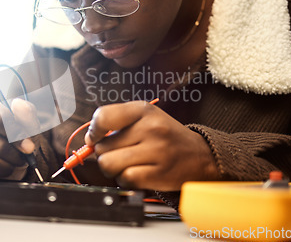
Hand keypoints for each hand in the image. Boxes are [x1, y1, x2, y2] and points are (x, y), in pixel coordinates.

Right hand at [0, 98, 39, 181]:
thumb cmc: (13, 136)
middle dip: (15, 156)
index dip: (17, 136)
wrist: (2, 155)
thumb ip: (26, 115)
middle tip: (21, 159)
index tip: (28, 147)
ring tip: (9, 166)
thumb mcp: (25, 123)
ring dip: (5, 168)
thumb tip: (20, 115)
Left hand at [84, 101, 218, 190]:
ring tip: (127, 163)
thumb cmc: (166, 136)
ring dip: (113, 168)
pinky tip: (138, 173)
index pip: (103, 117)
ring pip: (109, 164)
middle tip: (121, 152)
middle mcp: (150, 128)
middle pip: (102, 147)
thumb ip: (116, 122)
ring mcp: (156, 151)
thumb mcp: (145, 117)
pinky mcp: (159, 173)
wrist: (201, 155)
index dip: (93, 131)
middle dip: (105, 153)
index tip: (95, 138)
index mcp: (144, 110)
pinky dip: (126, 179)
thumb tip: (89, 140)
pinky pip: (125, 179)